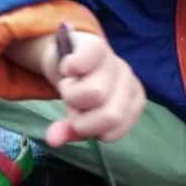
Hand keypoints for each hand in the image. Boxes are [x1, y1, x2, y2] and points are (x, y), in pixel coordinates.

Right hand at [4, 31, 145, 146]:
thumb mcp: (79, 115)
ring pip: (96, 94)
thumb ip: (71, 130)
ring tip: (68, 87)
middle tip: (73, 106)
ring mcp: (115, 62)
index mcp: (132, 103)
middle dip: (82, 119)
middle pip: (111, 116)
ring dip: (72, 96)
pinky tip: (67, 68)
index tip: (80, 119)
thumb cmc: (81, 89)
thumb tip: (53, 140)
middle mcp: (129, 82)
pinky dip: (71, 68)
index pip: (113, 133)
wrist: (71, 53)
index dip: (90, 131)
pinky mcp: (97, 46)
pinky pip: (86, 61)